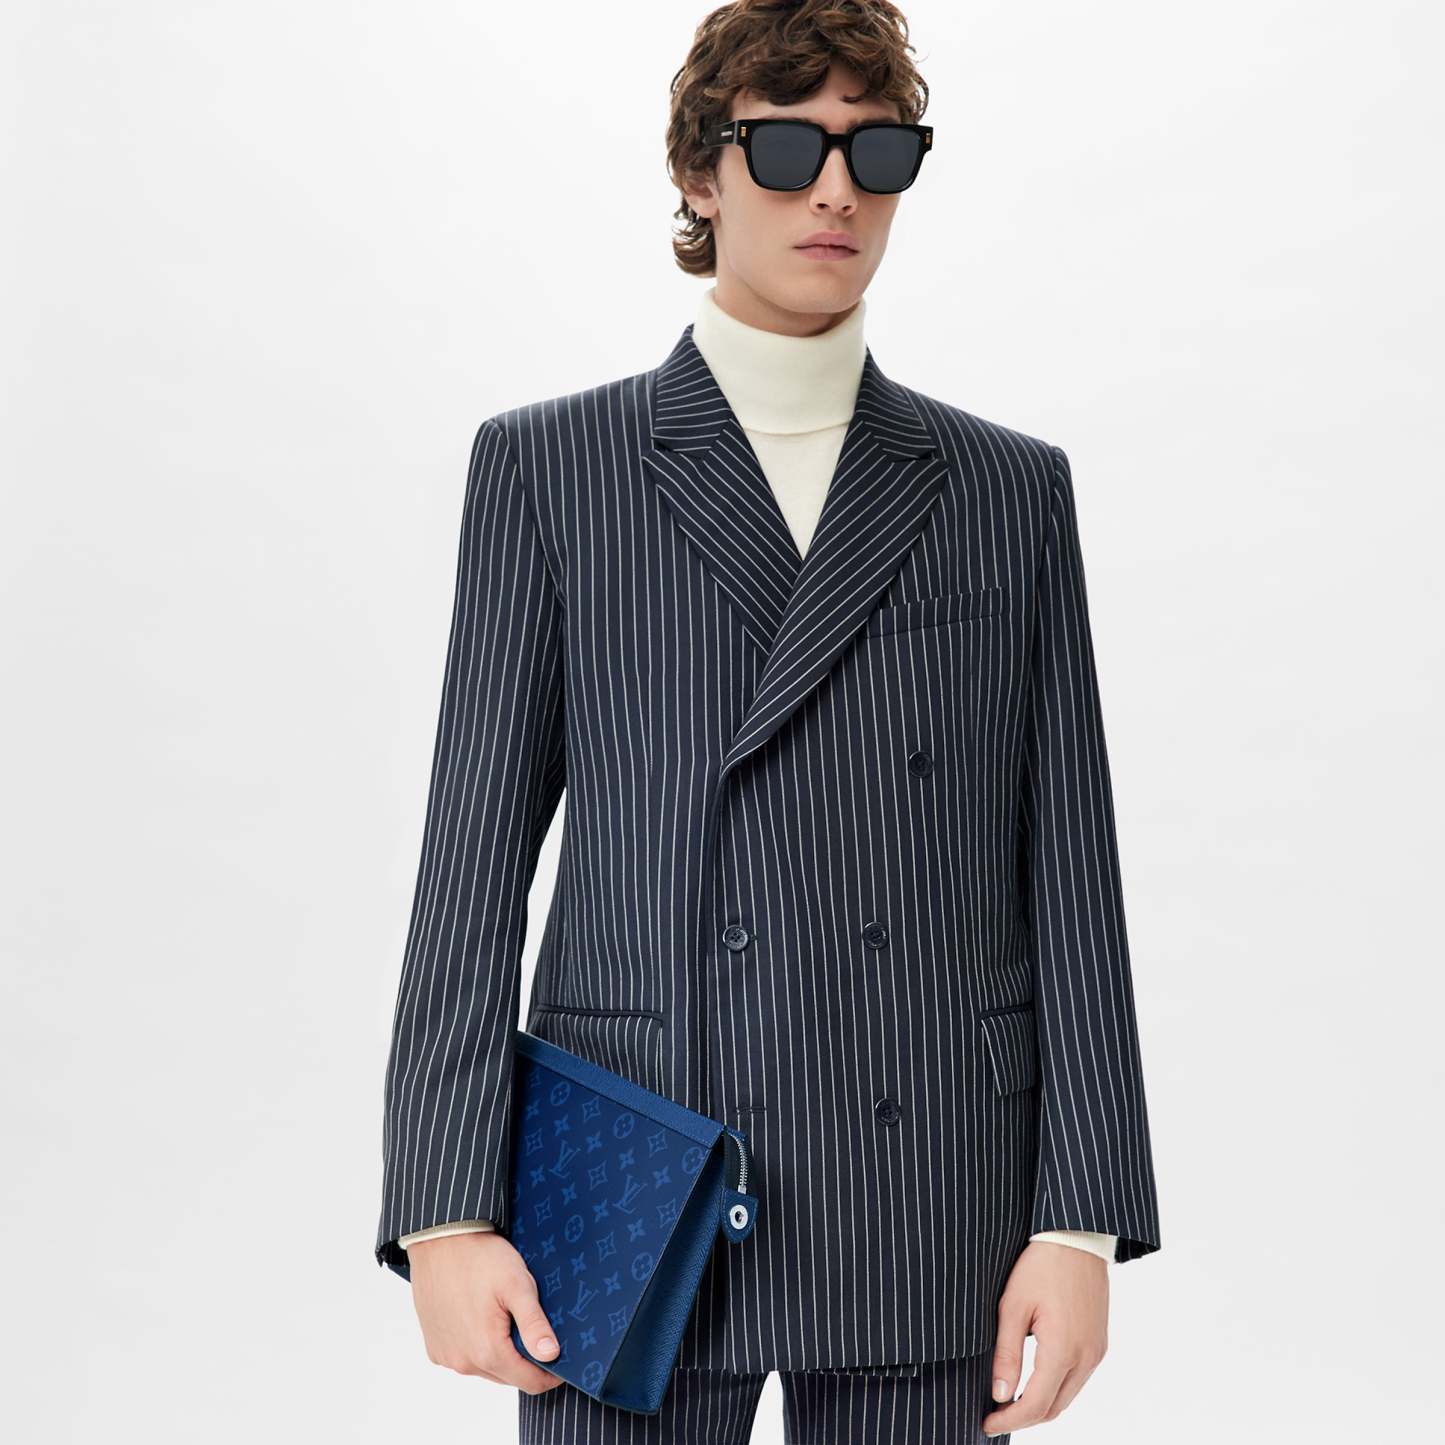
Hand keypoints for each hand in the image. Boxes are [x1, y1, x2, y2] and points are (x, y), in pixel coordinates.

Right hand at [406, 1231, 564, 1393]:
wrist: (440, 1239)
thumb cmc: (480, 1257)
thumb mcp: (517, 1284)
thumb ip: (534, 1324)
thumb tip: (551, 1355)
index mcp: (487, 1351)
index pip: (529, 1382)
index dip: (550, 1373)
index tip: (562, 1357)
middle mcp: (463, 1362)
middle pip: (508, 1376)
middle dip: (526, 1359)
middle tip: (535, 1327)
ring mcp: (446, 1356)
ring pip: (485, 1368)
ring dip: (501, 1352)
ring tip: (507, 1318)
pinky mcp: (435, 1347)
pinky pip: (464, 1358)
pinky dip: (477, 1346)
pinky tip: (482, 1318)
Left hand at [981, 1240, 1108, 1436]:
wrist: (1076, 1238)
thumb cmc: (1040, 1265)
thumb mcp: (1013, 1305)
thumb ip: (1006, 1353)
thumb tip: (999, 1394)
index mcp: (1063, 1350)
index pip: (1035, 1405)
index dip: (1009, 1420)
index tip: (987, 1424)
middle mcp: (1086, 1358)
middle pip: (1053, 1408)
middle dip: (1023, 1418)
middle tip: (995, 1416)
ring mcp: (1096, 1352)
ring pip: (1067, 1397)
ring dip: (1040, 1406)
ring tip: (1009, 1402)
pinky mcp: (1099, 1344)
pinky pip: (1077, 1380)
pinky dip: (1055, 1390)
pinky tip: (1034, 1382)